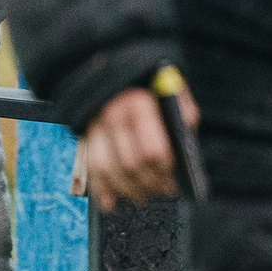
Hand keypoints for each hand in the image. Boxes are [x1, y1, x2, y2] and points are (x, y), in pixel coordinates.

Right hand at [78, 84, 198, 212]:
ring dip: (127, 191)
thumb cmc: (151, 85)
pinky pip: (89, 168)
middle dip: (149, 184)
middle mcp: (112, 115)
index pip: (152, 151)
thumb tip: (187, 153)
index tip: (174, 180)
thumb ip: (182, 118)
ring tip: (143, 197)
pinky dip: (100, 190)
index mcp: (138, 103)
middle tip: (163, 192)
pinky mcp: (84, 135)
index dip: (164, 172)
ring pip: (108, 171)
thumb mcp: (173, 92)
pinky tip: (111, 204)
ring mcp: (94, 126)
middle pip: (130, 165)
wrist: (113, 66)